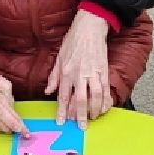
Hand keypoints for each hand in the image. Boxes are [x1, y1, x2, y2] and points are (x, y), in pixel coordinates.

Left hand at [46, 10, 113, 127]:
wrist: (90, 27)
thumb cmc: (73, 41)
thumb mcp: (58, 57)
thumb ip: (54, 77)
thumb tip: (47, 91)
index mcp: (66, 71)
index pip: (63, 96)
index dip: (62, 111)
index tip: (61, 122)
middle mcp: (80, 74)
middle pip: (80, 99)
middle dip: (80, 115)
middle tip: (80, 127)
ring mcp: (94, 72)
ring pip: (95, 96)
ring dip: (94, 109)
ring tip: (92, 118)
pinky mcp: (104, 70)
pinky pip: (105, 89)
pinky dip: (105, 100)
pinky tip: (103, 108)